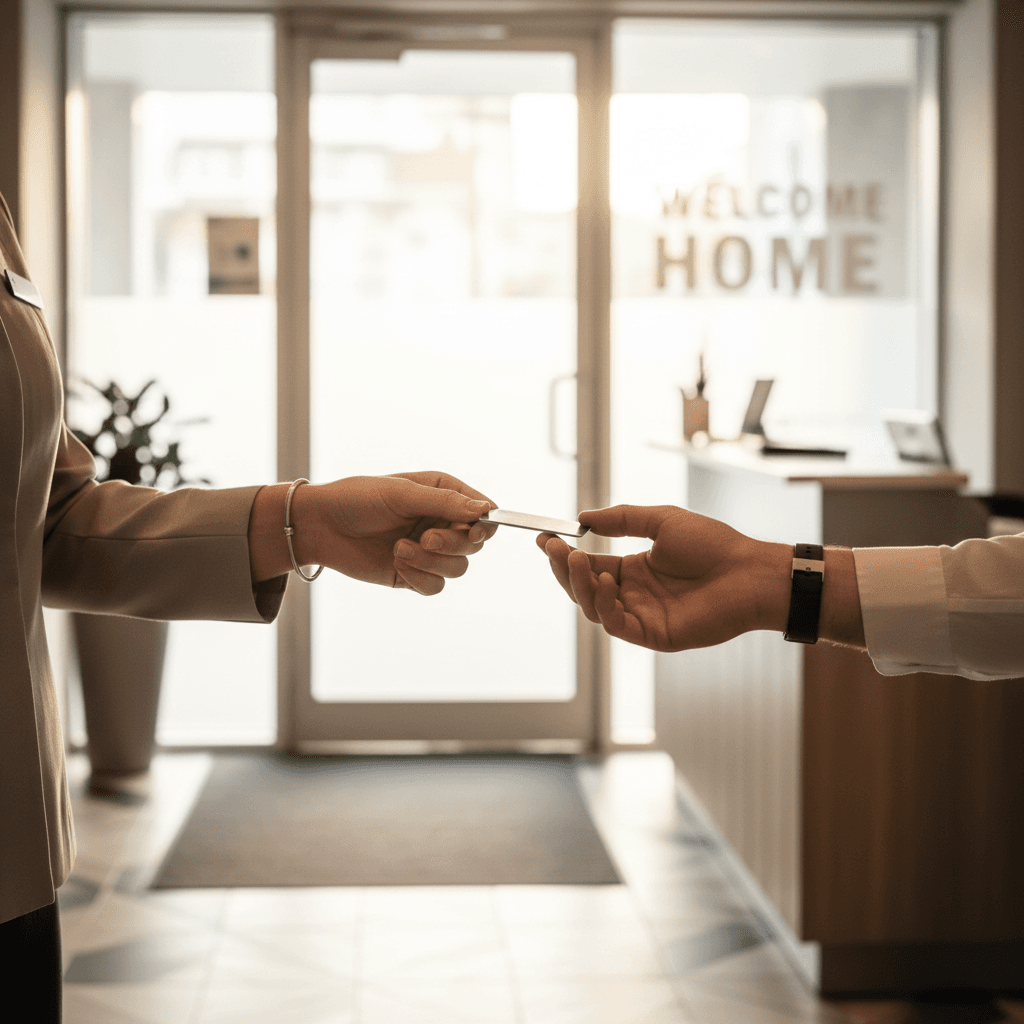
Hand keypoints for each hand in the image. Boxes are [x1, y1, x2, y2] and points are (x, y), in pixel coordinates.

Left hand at [251, 472, 496, 594]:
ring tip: (400, 550)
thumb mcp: (402, 494)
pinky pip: (435, 586)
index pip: (482, 513)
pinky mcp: (413, 574)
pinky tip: (397, 563)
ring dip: (431, 562)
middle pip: (474, 544)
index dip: (483, 525)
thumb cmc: (357, 498)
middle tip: (426, 539)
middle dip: (452, 545)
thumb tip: (484, 510)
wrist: (320, 526)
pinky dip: (419, 578)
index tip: (472, 532)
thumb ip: (445, 502)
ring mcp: (428, 551)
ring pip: (458, 568)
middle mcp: (440, 522)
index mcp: (443, 495)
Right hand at [537, 504, 791, 650]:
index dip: (565, 553)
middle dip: (564, 568)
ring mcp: (641, 616)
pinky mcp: (652, 635)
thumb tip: (584, 518)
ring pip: (593, 607)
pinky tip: (605, 581)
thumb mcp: (661, 521)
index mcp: (634, 570)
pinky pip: (616, 624)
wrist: (749, 571)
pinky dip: (603, 604)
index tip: (546, 537)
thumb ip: (621, 519)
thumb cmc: (714, 545)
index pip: (589, 565)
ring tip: (578, 558)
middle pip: (584, 588)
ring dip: (579, 584)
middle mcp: (633, 595)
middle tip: (554, 548)